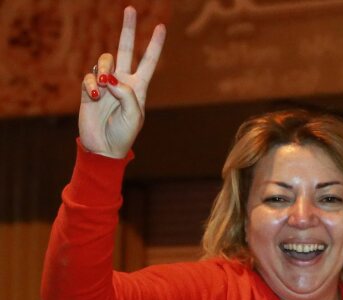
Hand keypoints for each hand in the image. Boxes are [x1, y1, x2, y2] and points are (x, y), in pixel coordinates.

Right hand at [79, 6, 165, 157]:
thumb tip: (110, 78)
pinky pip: (88, 77)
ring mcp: (105, 84)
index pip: (148, 61)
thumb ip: (126, 94)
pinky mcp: (88, 90)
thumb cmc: (124, 134)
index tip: (160, 26)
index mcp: (139, 87)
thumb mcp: (134, 115)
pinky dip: (90, 84)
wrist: (103, 148)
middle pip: (125, 49)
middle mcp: (122, 81)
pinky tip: (93, 96)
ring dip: (103, 69)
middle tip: (129, 8)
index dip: (154, 44)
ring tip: (103, 85)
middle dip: (127, 29)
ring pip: (103, 61)